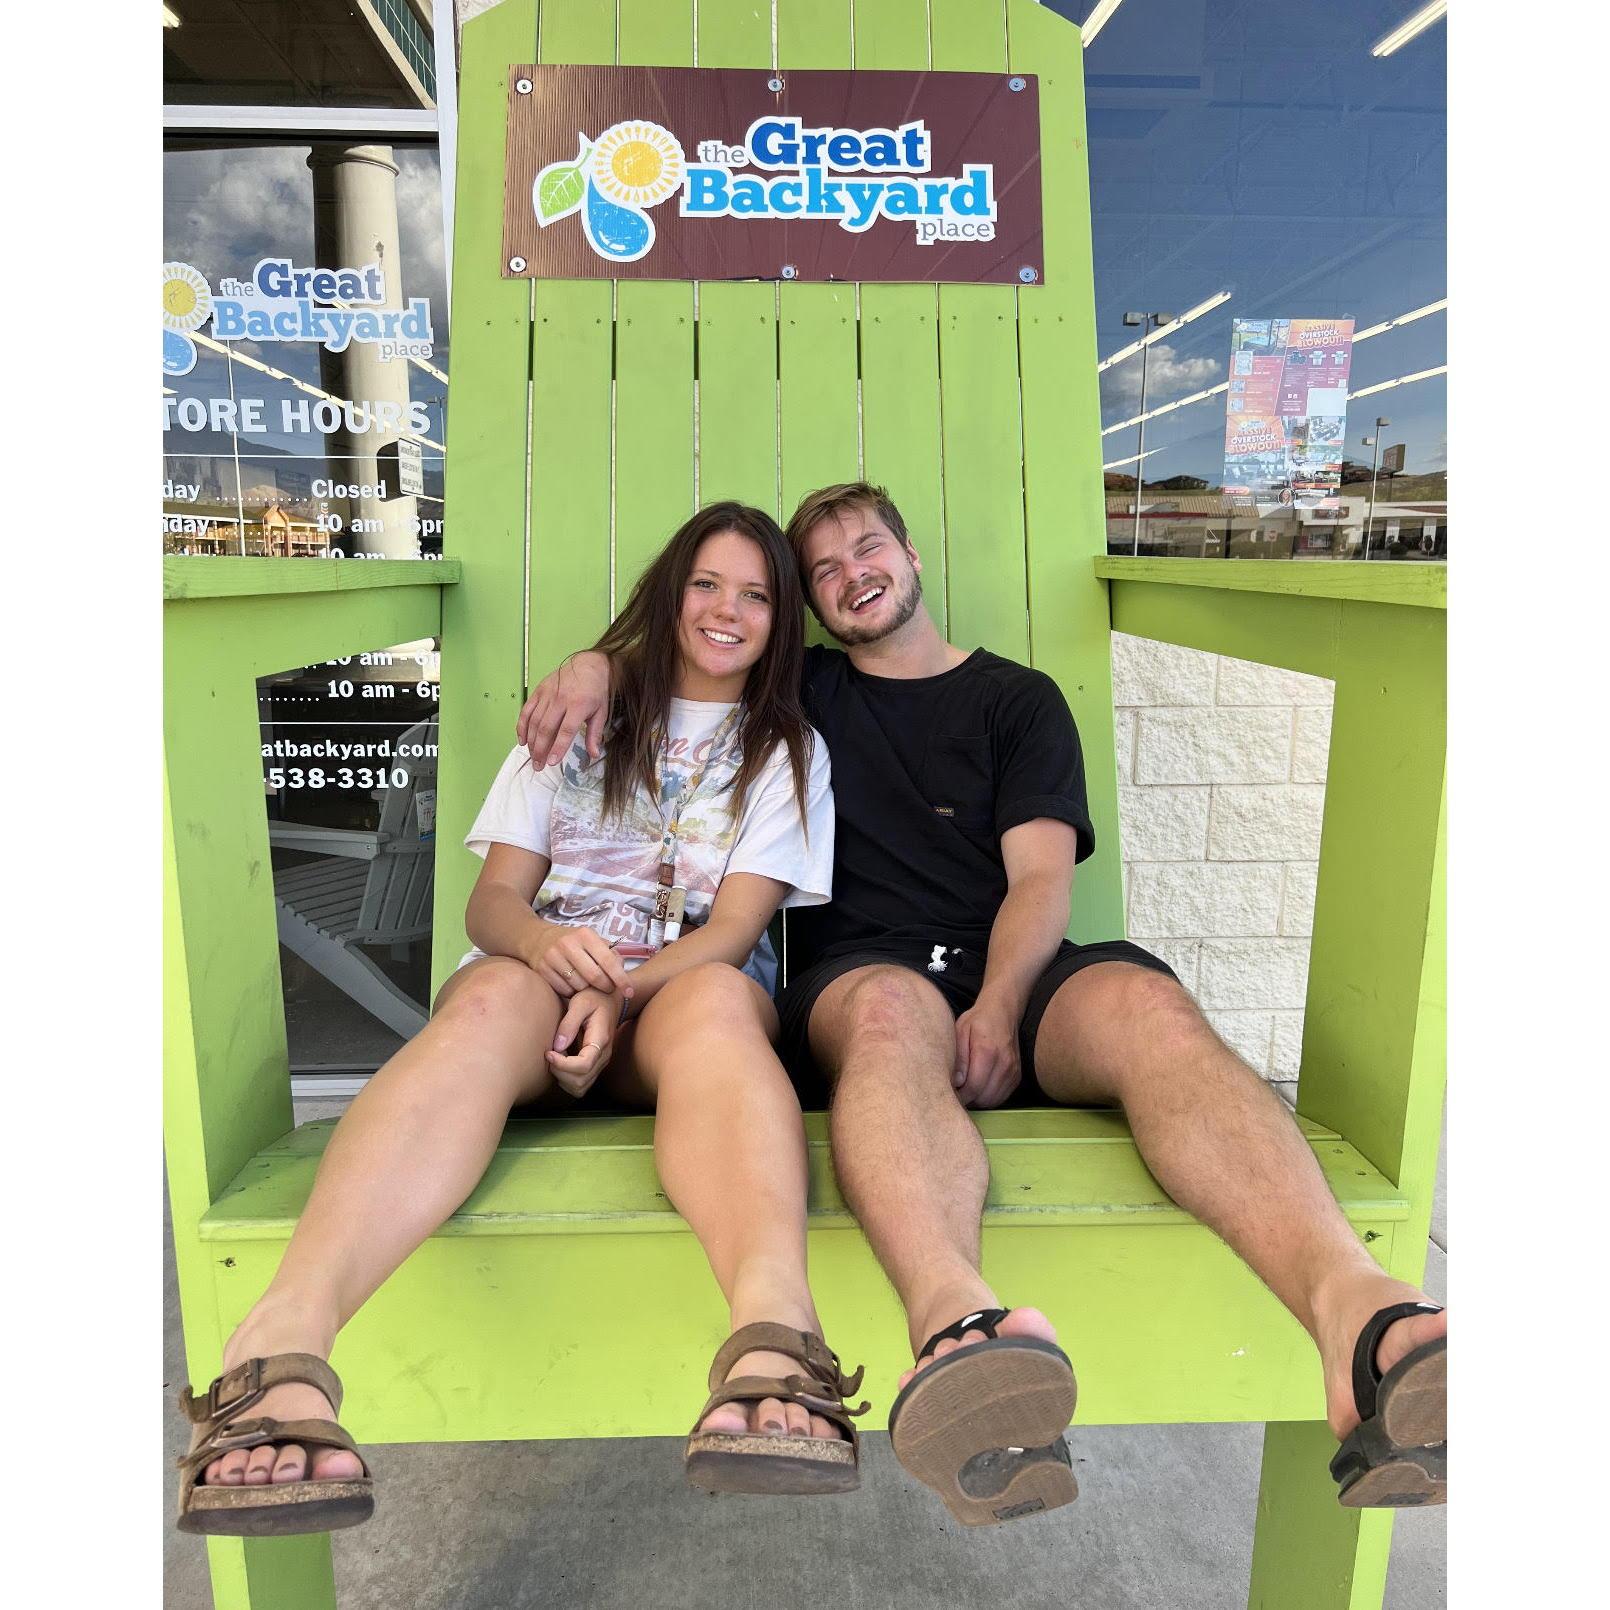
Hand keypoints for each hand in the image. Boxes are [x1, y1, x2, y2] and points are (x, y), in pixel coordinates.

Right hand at [517, 651, 611, 768]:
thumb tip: (593, 754)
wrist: (588, 665)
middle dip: (540, 750)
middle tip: (538, 766)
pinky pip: (527, 710)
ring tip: (532, 757)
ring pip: (534, 721)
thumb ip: (594, 734)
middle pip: (546, 728)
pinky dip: (522, 726)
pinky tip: (522, 740)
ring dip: (531, 742)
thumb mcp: (601, 712)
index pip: (565, 730)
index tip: (552, 762)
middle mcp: (560, 699)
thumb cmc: (596, 691)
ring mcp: (547, 694)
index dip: (558, 747)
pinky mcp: (538, 690)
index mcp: (578, 705)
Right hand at [527, 925, 632, 998]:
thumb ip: (610, 954)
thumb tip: (623, 972)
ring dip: (587, 990)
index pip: (608, 960)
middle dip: (605, 987)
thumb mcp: (592, 941)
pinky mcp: (542, 969)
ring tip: (587, 983)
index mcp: (585, 935)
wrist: (538, 939)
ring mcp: (552, 956)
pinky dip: (572, 992)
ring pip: (579, 986)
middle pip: (594, 977)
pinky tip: (572, 985)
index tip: (629, 992)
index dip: (621, 979)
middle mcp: (568, 944)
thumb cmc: (574, 943)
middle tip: (607, 988)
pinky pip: (563, 991)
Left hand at [546, 988, 617, 1097]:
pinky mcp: (595, 1066)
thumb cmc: (594, 997)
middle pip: (581, 1081)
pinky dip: (567, 1080)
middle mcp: (604, 1055)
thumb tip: (557, 1046)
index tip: (548, 1052)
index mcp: (601, 1040)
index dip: (562, 1064)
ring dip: (562, 1079)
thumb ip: (569, 1023)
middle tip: (548, 1055)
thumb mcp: (580, 1002)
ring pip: (580, 1087)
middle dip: (559, 1073)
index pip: (583, 1065)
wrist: (610, 999)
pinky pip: (581, 1084)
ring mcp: (601, 1063)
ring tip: (555, 1060)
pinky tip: (560, 1063)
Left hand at [953, 995, 1021, 1108]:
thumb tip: (956, 1082)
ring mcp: (1013, 1071)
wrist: (1003, 1012)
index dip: (959, 1095)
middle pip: (983, 1097)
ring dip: (978, 1100)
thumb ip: (959, 1058)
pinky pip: (1001, 1097)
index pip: (973, 1087)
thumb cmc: (978, 1020)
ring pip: (993, 1100)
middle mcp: (1004, 1064)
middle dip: (967, 1099)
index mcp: (987, 1051)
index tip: (949, 1092)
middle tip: (955, 1092)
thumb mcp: (960, 1031)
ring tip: (966, 1089)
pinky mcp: (1017, 1076)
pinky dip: (988, 1097)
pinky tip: (979, 1087)